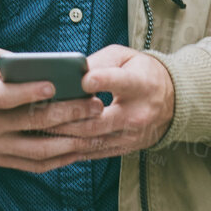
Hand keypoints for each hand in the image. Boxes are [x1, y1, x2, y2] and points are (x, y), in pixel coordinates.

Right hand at [0, 48, 107, 173]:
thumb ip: (8, 60)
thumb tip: (41, 64)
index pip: (6, 97)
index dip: (29, 92)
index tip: (54, 85)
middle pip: (31, 122)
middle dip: (67, 113)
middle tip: (94, 104)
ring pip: (38, 149)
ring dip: (71, 140)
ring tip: (95, 128)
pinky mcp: (3, 160)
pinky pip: (35, 164)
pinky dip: (60, 159)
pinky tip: (80, 147)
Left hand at [40, 44, 174, 161]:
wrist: (173, 101)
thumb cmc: (141, 72)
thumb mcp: (125, 57)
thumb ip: (98, 62)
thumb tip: (69, 73)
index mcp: (140, 85)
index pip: (121, 83)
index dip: (103, 81)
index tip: (85, 80)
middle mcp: (137, 113)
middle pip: (97, 121)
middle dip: (67, 117)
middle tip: (40, 112)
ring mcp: (131, 136)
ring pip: (91, 141)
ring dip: (63, 136)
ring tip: (37, 128)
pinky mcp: (124, 149)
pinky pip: (92, 153)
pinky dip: (70, 149)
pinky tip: (50, 142)